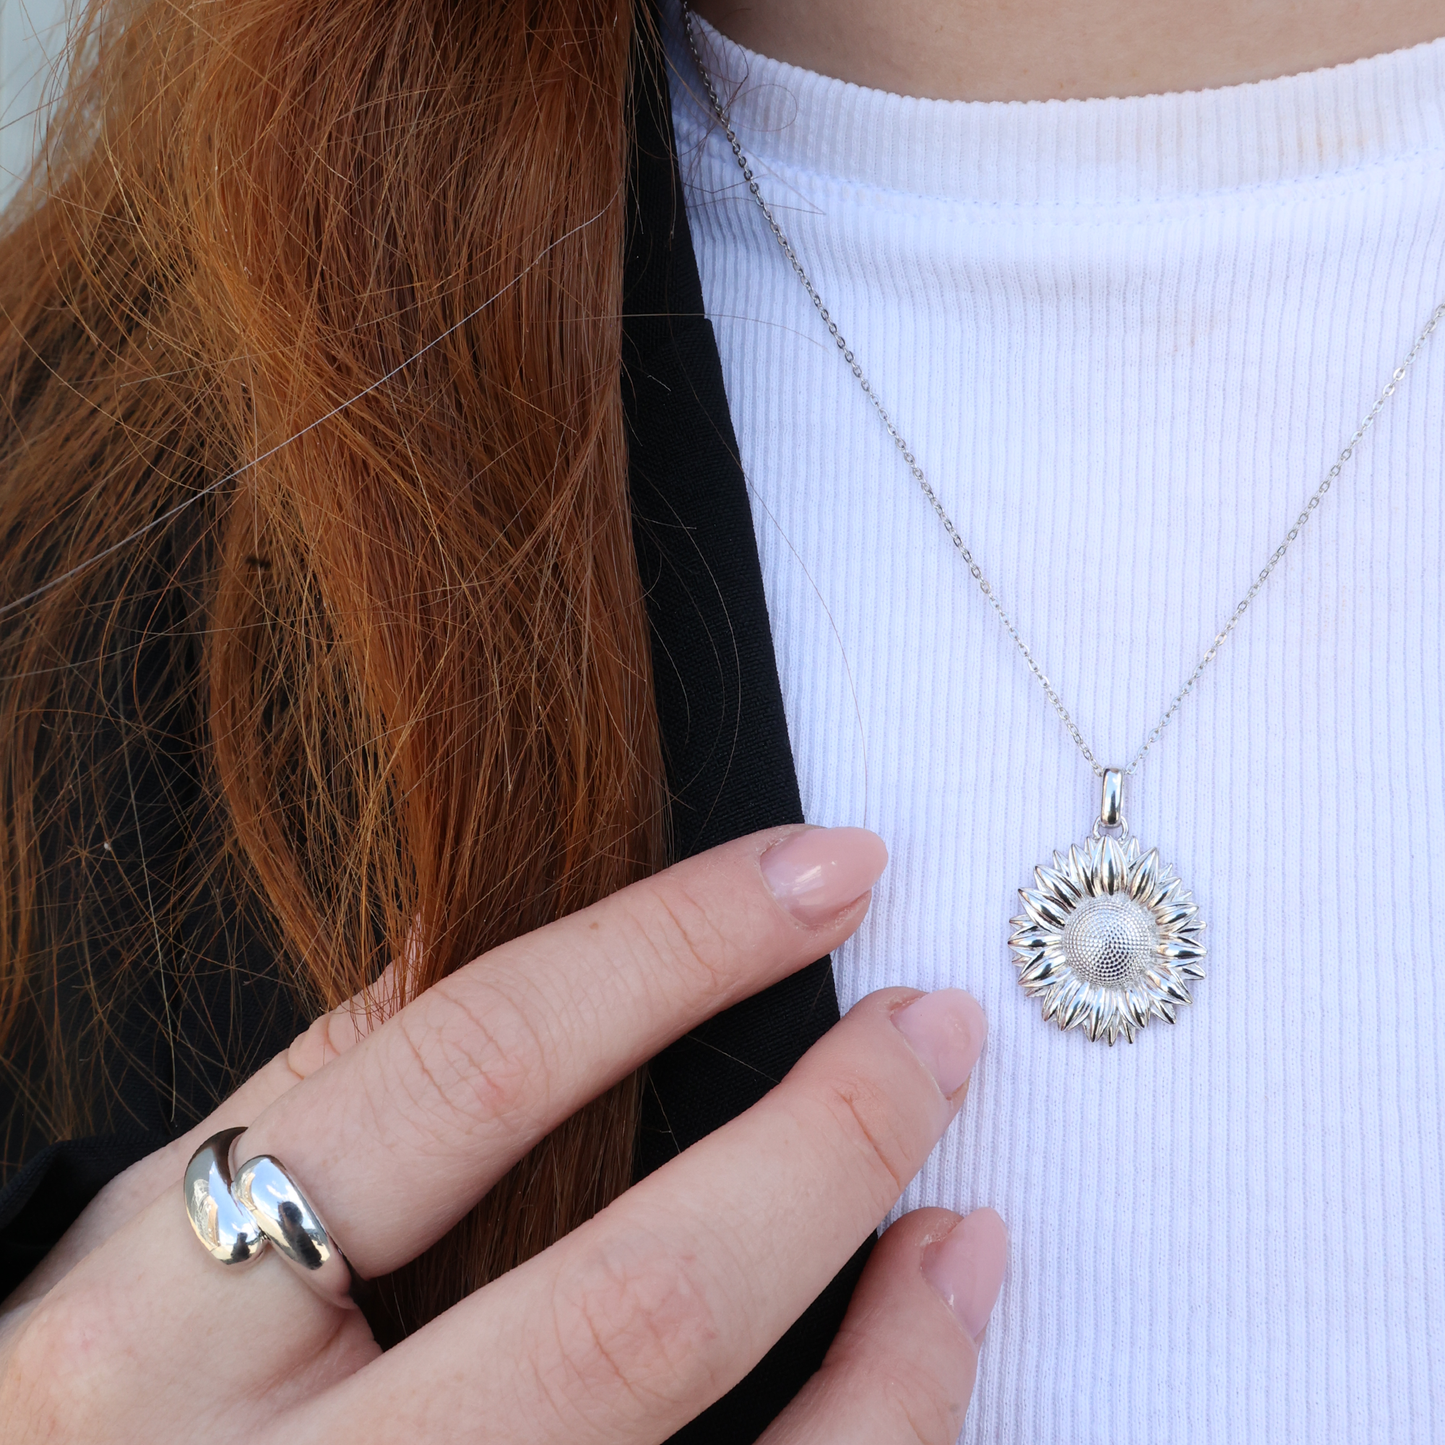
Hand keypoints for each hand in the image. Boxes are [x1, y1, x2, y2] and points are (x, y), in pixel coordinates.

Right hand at [0, 825, 1003, 1443]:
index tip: (825, 875)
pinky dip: (882, 1436)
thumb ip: (328, 1091)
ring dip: (897, 1350)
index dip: (675, 948)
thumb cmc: (125, 1412)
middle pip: (630, 1309)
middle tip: (933, 1031)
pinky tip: (921, 1349)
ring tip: (963, 1216)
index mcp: (162, 1329)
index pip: (472, 1074)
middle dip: (822, 1146)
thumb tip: (493, 920)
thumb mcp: (151, 1237)